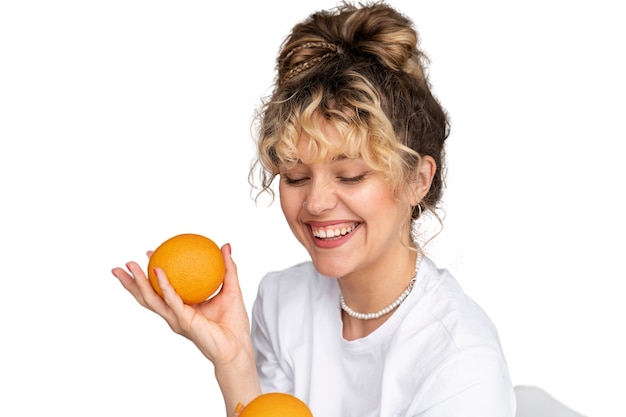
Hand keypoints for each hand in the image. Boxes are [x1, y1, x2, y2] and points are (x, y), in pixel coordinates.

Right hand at [111, 243, 251, 366]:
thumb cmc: (234, 323)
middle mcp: (176, 313)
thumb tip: (225, 245)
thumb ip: (227, 268)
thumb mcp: (232, 288)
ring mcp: (177, 318)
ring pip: (151, 299)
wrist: (238, 346)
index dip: (153, 274)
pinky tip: (157, 271)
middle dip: (132, 283)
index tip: (150, 256)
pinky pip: (171, 300)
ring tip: (128, 268)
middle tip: (122, 266)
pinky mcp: (183, 320)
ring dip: (137, 283)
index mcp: (184, 307)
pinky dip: (163, 286)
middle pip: (148, 296)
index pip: (163, 289)